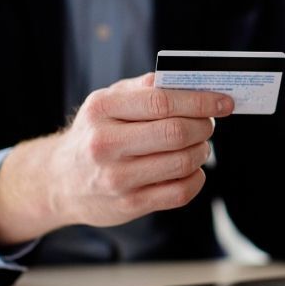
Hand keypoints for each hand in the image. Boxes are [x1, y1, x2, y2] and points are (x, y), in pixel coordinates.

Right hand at [0, 72, 233, 245]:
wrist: (60, 180)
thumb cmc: (95, 133)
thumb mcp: (108, 102)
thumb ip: (145, 88)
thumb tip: (188, 80)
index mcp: (102, 110)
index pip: (162, 102)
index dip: (200, 101)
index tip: (224, 102)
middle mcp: (106, 144)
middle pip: (176, 133)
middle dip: (204, 126)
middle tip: (209, 124)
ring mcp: (117, 178)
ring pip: (182, 163)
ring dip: (202, 151)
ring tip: (199, 145)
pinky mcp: (129, 205)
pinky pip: (180, 192)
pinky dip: (196, 178)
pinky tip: (191, 169)